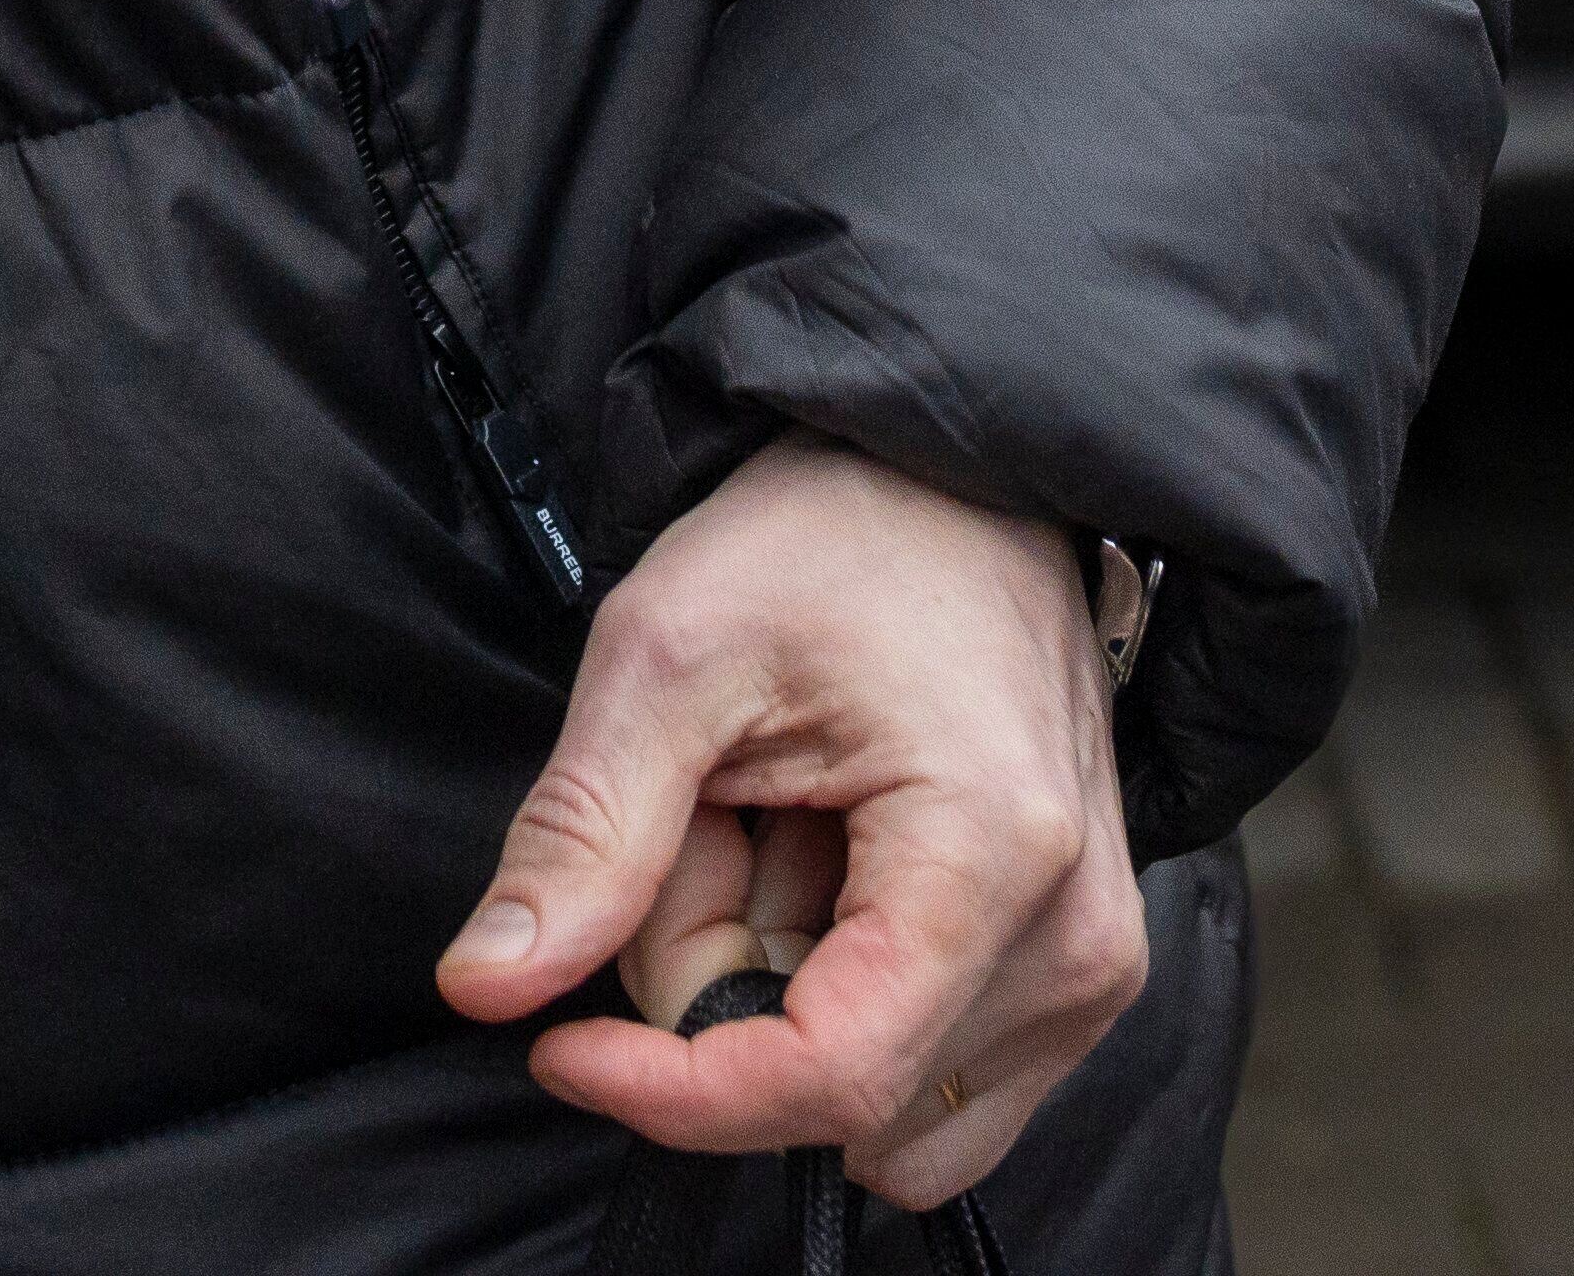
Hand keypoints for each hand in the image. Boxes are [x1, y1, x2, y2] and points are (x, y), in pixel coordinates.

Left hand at [444, 441, 1145, 1220]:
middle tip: (711, 810)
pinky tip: (830, 862)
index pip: (827, 1079)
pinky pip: (921, 1075)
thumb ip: (583, 835)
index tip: (561, 1043)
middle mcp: (1076, 943)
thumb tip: (482, 987)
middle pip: (834, 1084)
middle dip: (721, 975)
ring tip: (778, 823)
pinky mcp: (1077, 976)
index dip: (671, 1092)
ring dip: (778, 984)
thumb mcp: (667, 654)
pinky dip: (840, 990)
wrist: (958, 480)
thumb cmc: (828, 536)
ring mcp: (1091, 968)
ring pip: (868, 1094)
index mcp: (993, 857)